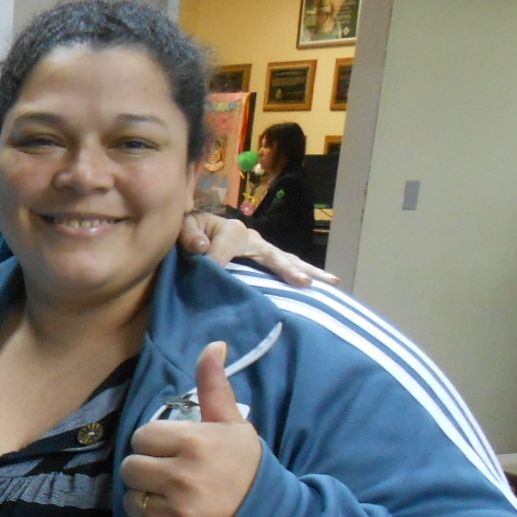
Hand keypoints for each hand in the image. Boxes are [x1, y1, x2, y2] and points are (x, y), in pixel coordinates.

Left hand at [120, 342, 262, 516]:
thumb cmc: (248, 470)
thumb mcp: (234, 426)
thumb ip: (214, 387)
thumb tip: (212, 344)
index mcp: (195, 444)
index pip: (141, 436)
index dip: (155, 443)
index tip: (175, 451)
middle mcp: (183, 479)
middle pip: (130, 468)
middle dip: (146, 470)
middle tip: (173, 476)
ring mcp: (178, 516)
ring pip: (132, 501)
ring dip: (148, 501)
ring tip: (177, 500)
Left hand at [180, 212, 337, 287]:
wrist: (195, 234)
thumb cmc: (191, 232)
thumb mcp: (185, 228)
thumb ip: (189, 234)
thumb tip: (203, 247)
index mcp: (231, 230)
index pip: (228, 246)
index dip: (218, 258)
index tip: (209, 273)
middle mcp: (253, 239)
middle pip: (274, 254)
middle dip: (288, 269)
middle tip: (303, 283)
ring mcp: (262, 251)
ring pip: (288, 261)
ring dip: (307, 273)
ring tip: (331, 283)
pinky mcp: (265, 261)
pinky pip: (286, 268)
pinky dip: (303, 276)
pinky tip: (323, 288)